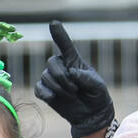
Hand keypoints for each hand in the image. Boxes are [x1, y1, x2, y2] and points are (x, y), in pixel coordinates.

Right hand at [34, 22, 114, 137]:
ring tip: (71, 95)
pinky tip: (54, 98)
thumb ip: (87, 78)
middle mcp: (60, 66)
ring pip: (46, 77)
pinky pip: (39, 89)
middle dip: (63, 77)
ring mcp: (51, 79)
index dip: (59, 34)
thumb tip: (72, 72)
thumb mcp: (98, 86)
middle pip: (52, 63)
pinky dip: (47, 94)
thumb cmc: (96, 96)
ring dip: (60, 88)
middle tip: (75, 90)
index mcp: (74, 61)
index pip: (65, 45)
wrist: (90, 115)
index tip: (54, 23)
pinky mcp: (45, 91)